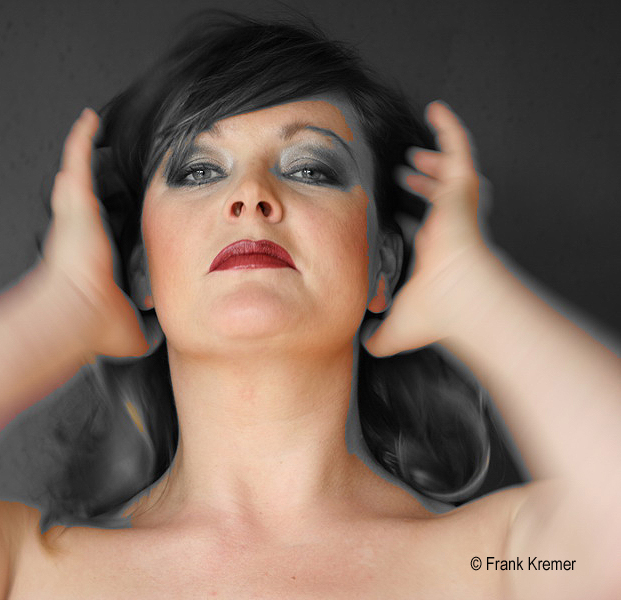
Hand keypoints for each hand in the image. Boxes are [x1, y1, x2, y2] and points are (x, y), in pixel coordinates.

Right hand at [41, 108, 148, 358]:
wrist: (79, 314)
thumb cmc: (96, 323)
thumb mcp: (132, 327)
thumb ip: (146, 330)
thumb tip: (161, 343)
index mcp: (94, 255)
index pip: (104, 227)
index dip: (109, 215)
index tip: (117, 208)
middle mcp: (81, 231)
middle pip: (86, 196)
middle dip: (93, 177)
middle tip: (103, 158)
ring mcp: (74, 213)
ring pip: (79, 173)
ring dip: (84, 152)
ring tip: (92, 128)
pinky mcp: (72, 199)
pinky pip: (77, 159)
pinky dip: (80, 137)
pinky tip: (89, 118)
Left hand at [363, 101, 497, 356]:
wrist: (460, 300)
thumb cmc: (436, 313)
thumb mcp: (396, 326)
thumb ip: (378, 336)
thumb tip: (363, 348)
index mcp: (435, 249)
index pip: (424, 224)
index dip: (413, 212)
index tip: (398, 205)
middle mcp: (448, 225)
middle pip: (438, 196)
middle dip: (424, 182)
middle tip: (409, 170)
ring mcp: (457, 205)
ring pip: (448, 172)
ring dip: (434, 158)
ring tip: (417, 150)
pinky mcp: (463, 189)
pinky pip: (458, 147)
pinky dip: (450, 127)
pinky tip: (437, 108)